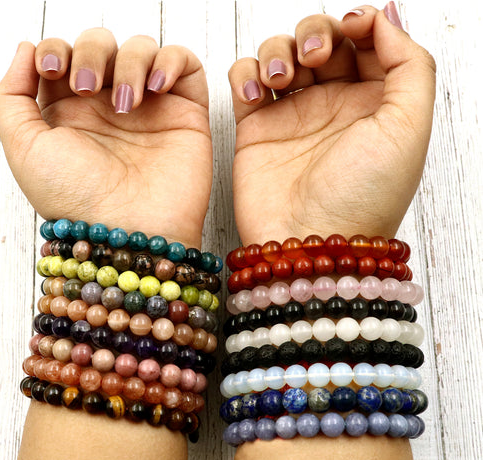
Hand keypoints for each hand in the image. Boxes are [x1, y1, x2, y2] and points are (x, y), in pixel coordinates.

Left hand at [0, 29, 211, 246]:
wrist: (129, 231)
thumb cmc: (77, 200)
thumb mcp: (24, 150)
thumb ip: (11, 96)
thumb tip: (26, 49)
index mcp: (72, 113)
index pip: (65, 56)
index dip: (57, 49)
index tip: (54, 71)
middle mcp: (110, 108)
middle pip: (101, 45)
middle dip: (91, 52)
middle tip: (87, 87)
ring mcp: (150, 110)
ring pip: (142, 49)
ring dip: (130, 61)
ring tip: (125, 104)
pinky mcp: (186, 114)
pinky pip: (185, 65)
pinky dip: (170, 61)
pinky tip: (155, 87)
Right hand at [228, 4, 435, 243]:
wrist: (309, 241)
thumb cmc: (362, 197)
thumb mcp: (410, 129)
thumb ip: (410, 64)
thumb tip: (384, 18)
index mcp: (373, 103)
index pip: (366, 42)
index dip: (358, 23)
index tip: (352, 27)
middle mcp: (332, 106)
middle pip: (321, 40)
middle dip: (315, 33)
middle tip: (314, 57)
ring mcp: (291, 116)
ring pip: (280, 54)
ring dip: (278, 49)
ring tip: (280, 78)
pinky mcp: (256, 129)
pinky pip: (244, 81)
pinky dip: (245, 73)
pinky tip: (255, 92)